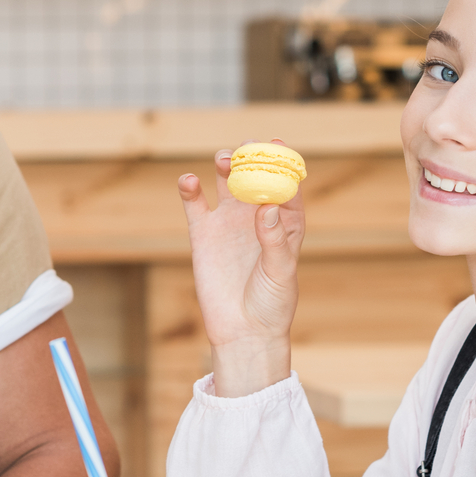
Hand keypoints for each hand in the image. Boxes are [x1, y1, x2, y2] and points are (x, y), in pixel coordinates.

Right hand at [178, 146, 303, 395]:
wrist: (242, 332)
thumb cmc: (272, 305)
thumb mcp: (281, 273)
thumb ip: (274, 241)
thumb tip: (266, 208)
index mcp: (285, 222)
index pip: (286, 185)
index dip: (282, 162)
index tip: (278, 144)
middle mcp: (257, 216)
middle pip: (255, 176)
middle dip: (252, 157)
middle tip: (246, 147)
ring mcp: (229, 222)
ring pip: (226, 182)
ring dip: (225, 165)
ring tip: (224, 161)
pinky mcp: (203, 233)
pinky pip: (195, 203)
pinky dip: (190, 188)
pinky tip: (189, 181)